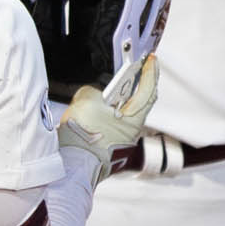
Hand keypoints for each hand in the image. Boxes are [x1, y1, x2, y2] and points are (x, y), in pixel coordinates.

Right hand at [58, 54, 159, 185]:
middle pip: (138, 102)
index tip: (150, 59)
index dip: (150, 72)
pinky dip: (104, 115)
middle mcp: (131, 130)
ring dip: (115, 102)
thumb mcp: (85, 101)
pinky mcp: (108, 146)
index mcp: (133, 118)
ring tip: (102, 94)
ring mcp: (120, 139)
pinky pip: (109, 125)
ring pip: (122, 114)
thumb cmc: (84, 136)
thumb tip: (93, 96)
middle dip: (135, 85)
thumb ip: (92, 92)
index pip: (148, 89)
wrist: (74, 166)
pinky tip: (90, 114)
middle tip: (133, 71)